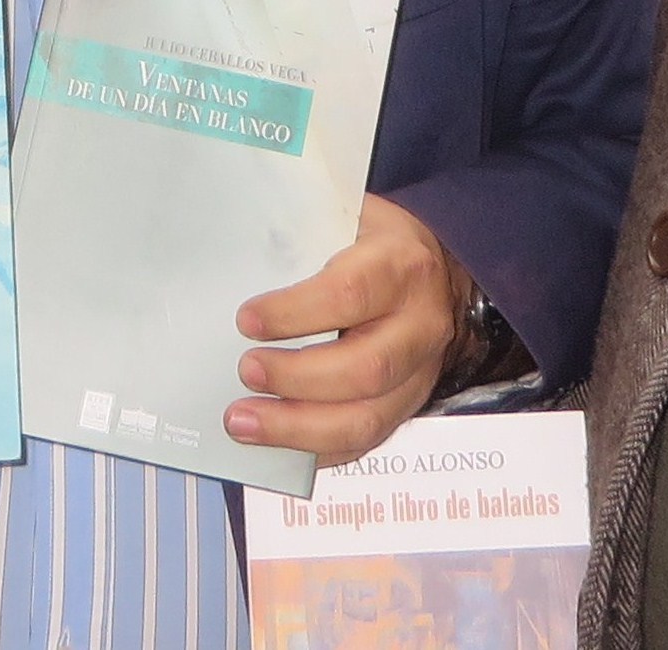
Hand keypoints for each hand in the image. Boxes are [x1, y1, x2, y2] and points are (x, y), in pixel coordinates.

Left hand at [224, 195, 468, 465]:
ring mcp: (420, 374)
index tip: (247, 320)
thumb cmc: (373, 243)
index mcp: (402, 267)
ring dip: (298, 428)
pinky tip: (275, 445)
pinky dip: (316, 450)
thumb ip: (301, 238)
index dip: (295, 313)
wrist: (436, 271)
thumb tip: (232, 262)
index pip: (351, 294)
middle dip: (295, 379)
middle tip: (245, 371)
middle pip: (364, 369)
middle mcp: (420, 326)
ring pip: (368, 419)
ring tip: (244, 422)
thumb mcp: (346, 218)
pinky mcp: (409, 406)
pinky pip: (365, 442)